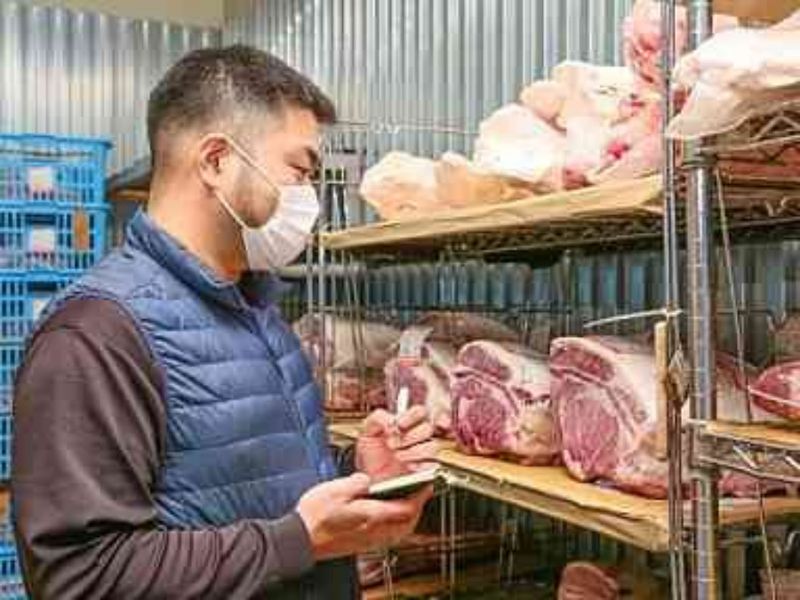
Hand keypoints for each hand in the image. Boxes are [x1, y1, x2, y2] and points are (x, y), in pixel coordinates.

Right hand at [296, 473, 432, 560]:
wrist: (301, 538)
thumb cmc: (316, 516)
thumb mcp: (337, 489)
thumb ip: (357, 482)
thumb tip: (368, 479)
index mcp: (371, 515)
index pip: (406, 508)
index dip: (420, 495)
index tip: (426, 485)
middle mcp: (374, 531)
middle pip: (407, 523)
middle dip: (418, 508)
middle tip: (421, 494)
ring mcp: (368, 540)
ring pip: (399, 531)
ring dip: (407, 517)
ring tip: (408, 503)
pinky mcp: (361, 544)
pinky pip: (388, 536)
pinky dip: (395, 525)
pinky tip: (388, 517)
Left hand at [355, 406, 438, 481]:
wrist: (372, 478)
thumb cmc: (372, 454)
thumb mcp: (368, 432)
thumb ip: (378, 418)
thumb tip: (391, 420)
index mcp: (408, 423)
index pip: (420, 411)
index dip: (411, 416)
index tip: (399, 425)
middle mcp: (419, 436)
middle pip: (428, 428)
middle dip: (409, 436)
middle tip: (392, 444)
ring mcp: (425, 452)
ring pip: (432, 446)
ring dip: (413, 451)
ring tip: (397, 456)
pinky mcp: (428, 469)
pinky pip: (433, 465)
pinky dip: (420, 466)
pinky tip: (408, 467)